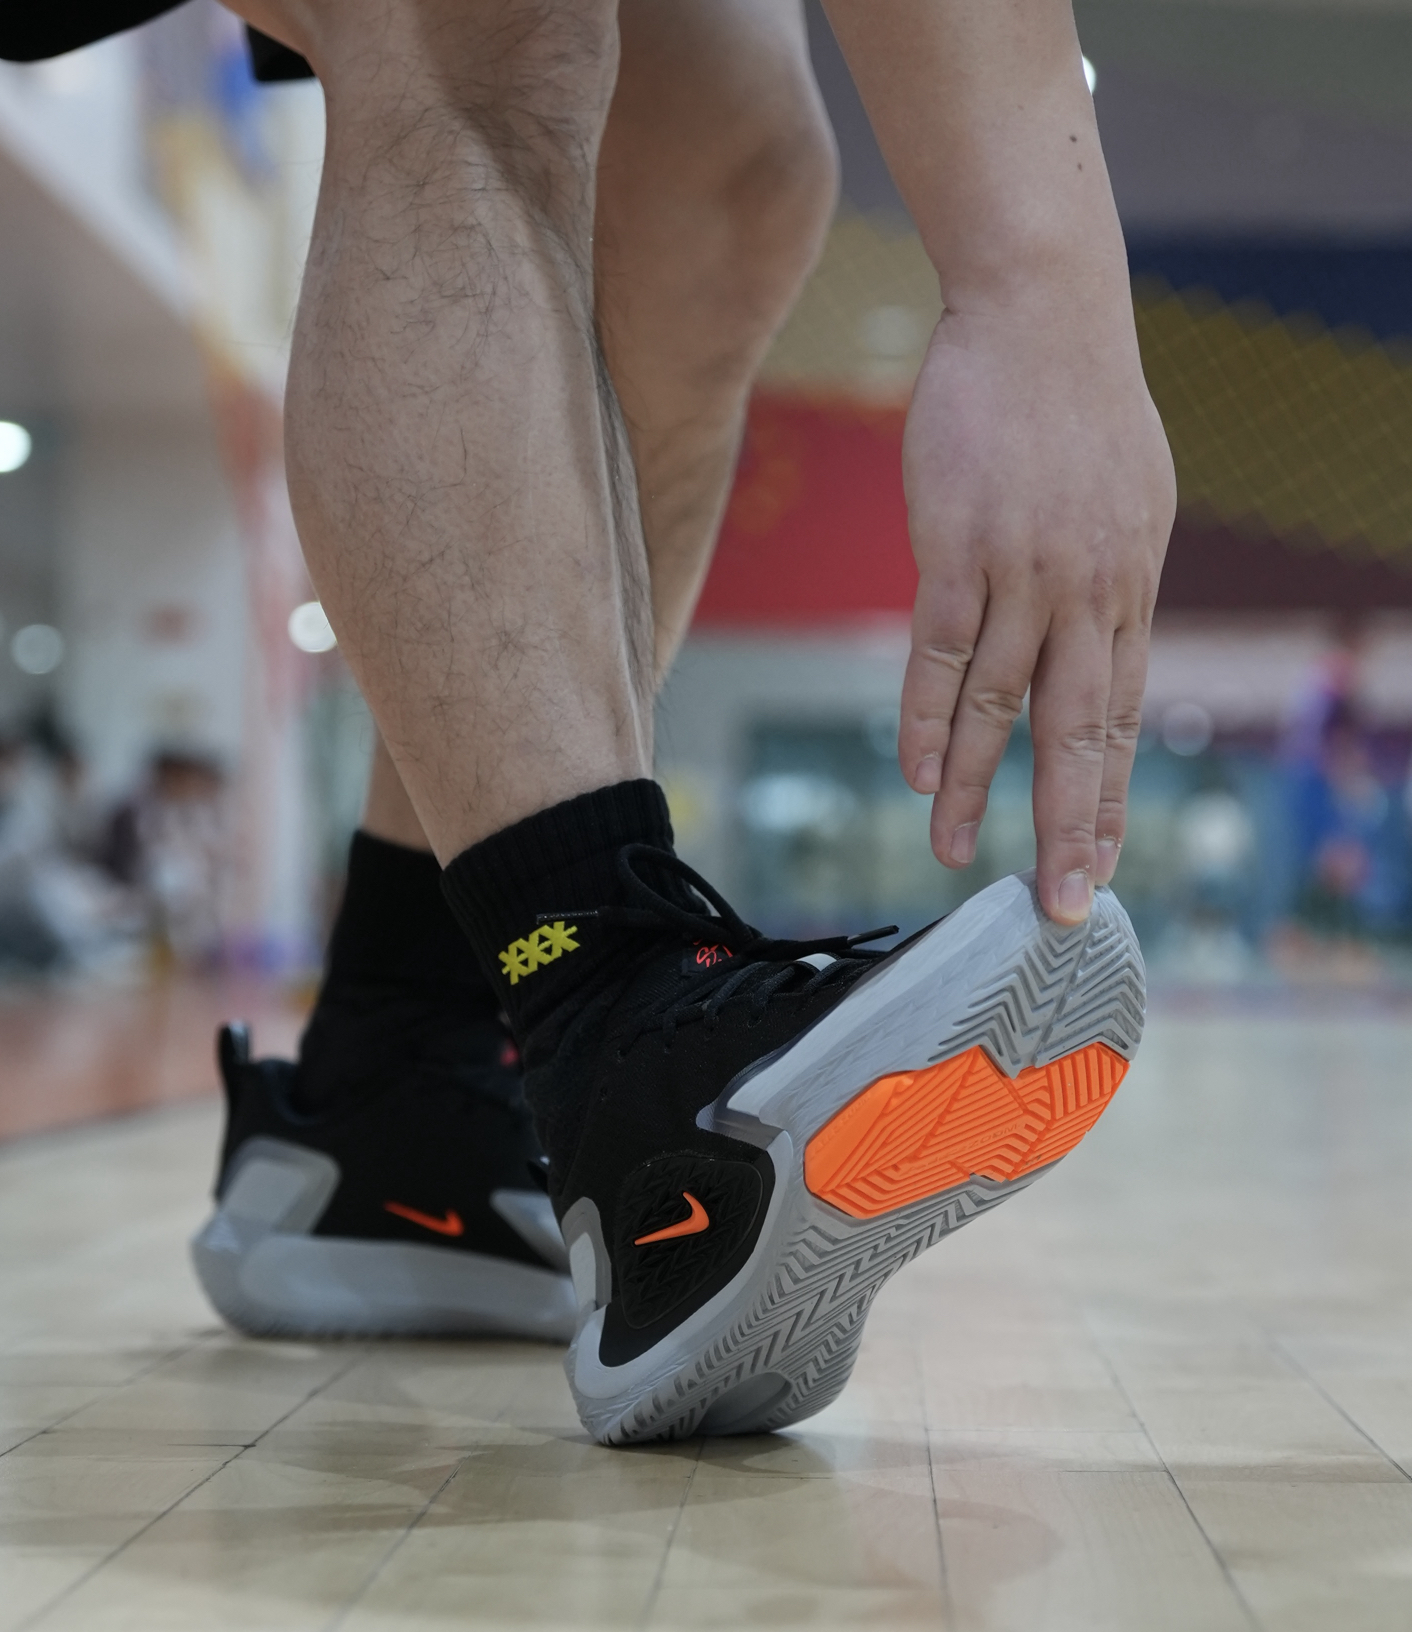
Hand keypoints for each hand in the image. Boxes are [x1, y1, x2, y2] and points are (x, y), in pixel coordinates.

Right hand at [898, 292, 1175, 923]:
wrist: (1041, 311)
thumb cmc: (1077, 402)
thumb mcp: (1130, 499)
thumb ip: (1113, 577)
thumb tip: (1102, 632)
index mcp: (1129, 590)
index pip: (1122, 718)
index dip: (1106, 798)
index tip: (1100, 864)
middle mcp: (1087, 594)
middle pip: (1077, 733)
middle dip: (1068, 827)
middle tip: (1062, 902)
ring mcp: (1024, 572)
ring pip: (1001, 705)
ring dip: (976, 789)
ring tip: (956, 855)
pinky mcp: (960, 546)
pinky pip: (942, 651)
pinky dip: (930, 718)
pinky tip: (920, 773)